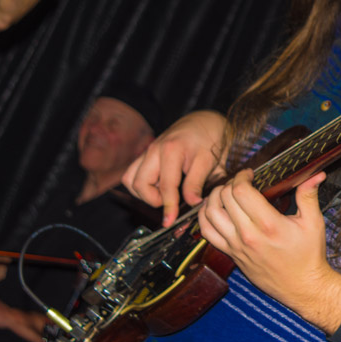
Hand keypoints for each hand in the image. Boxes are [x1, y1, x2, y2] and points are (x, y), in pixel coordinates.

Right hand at [123, 110, 227, 226]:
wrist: (206, 121)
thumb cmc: (210, 139)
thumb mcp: (209, 160)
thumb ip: (197, 182)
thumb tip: (192, 204)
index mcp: (172, 150)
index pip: (166, 186)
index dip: (168, 206)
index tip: (170, 220)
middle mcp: (154, 150)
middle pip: (139, 184)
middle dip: (153, 199)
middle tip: (172, 201)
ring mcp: (148, 151)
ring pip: (130, 179)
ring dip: (144, 192)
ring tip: (165, 193)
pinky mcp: (146, 154)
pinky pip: (133, 173)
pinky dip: (141, 184)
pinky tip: (160, 185)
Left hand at [198, 170, 340, 334]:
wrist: (302, 286)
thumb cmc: (309, 255)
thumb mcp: (314, 222)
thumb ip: (309, 195)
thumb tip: (316, 173)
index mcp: (269, 224)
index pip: (241, 191)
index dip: (242, 176)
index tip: (250, 174)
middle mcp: (248, 235)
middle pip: (224, 198)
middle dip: (230, 183)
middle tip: (240, 181)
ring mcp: (236, 246)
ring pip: (210, 214)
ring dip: (214, 197)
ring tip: (226, 191)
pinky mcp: (231, 255)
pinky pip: (207, 233)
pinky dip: (205, 217)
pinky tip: (214, 209)